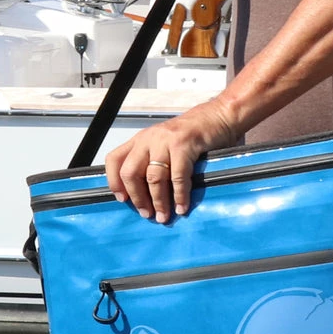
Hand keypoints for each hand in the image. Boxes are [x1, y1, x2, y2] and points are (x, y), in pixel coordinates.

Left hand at [105, 98, 238, 222]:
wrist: (217, 117)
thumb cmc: (192, 134)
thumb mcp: (165, 144)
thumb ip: (153, 161)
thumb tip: (146, 195)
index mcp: (140, 139)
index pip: (115, 160)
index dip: (115, 182)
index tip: (123, 200)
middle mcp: (148, 139)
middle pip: (131, 172)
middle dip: (138, 198)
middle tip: (147, 214)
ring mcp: (165, 141)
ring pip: (154, 178)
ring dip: (159, 202)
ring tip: (164, 216)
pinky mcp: (183, 145)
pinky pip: (177, 177)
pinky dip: (179, 195)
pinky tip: (182, 207)